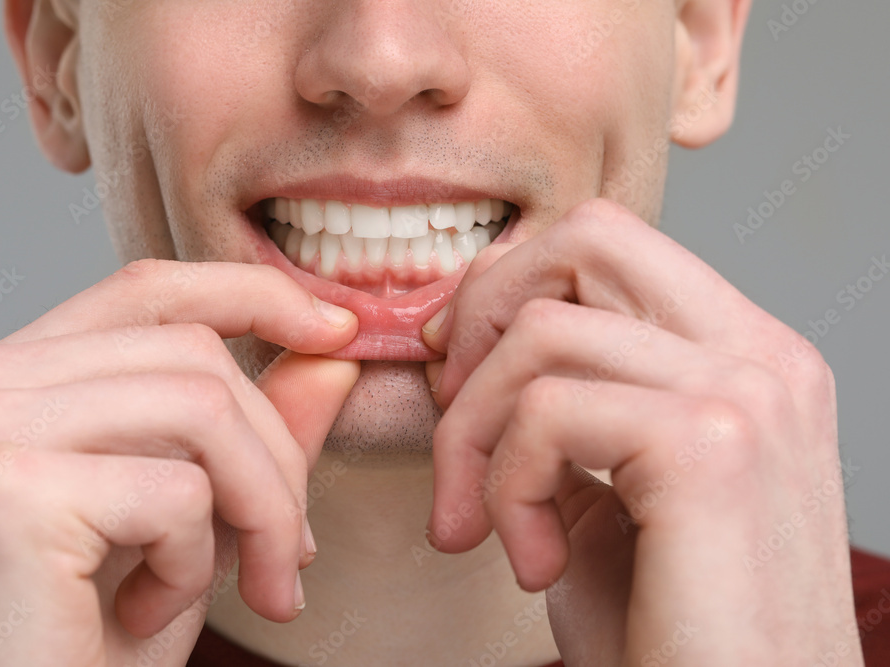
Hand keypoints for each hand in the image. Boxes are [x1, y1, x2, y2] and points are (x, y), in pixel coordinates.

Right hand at [0, 260, 359, 666]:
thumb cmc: (88, 634)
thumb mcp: (191, 518)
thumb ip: (254, 430)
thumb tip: (333, 357)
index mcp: (12, 375)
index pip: (149, 290)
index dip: (254, 296)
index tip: (338, 333)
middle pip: (197, 356)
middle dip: (278, 459)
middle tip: (291, 553)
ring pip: (203, 409)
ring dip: (260, 512)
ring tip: (247, 586)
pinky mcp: (10, 488)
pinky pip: (178, 492)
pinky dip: (198, 567)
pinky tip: (149, 613)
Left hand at [422, 200, 861, 664]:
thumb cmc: (668, 630)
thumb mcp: (605, 494)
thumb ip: (560, 401)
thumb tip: (468, 331)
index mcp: (745, 356)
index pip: (606, 243)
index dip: (507, 290)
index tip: (455, 374)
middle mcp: (763, 355)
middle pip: (584, 238)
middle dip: (483, 319)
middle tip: (455, 423)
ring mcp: (748, 392)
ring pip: (541, 331)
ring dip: (474, 433)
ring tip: (487, 526)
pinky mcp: (710, 447)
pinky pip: (544, 411)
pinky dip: (504, 487)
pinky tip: (534, 563)